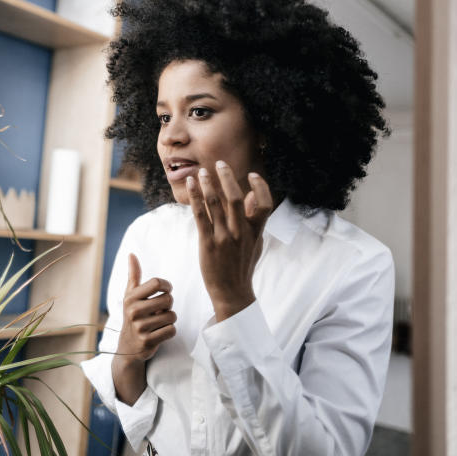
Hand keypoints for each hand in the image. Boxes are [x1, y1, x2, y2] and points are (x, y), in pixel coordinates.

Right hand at [111, 254, 175, 404]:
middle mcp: (133, 311)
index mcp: (130, 298)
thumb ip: (134, 274)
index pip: (157, 283)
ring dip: (169, 319)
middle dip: (168, 305)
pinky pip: (172, 330)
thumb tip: (131, 254)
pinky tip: (159, 333)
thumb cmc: (133, 316)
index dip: (166, 286)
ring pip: (172, 316)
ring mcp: (140, 327)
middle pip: (168, 299)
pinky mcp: (148, 341)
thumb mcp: (130, 296)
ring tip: (158, 322)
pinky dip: (169, 331)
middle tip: (159, 311)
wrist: (128, 348)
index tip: (166, 290)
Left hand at [186, 162, 273, 320]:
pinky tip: (191, 184)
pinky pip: (200, 214)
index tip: (252, 175)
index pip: (264, 204)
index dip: (261, 187)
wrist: (232, 293)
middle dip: (227, 177)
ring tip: (202, 171)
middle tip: (220, 163)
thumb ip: (253, 219)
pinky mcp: (207, 243)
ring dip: (208, 183)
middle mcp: (241, 233)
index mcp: (255, 232)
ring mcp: (224, 237)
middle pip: (235, 198)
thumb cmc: (242, 266)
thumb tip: (250, 196)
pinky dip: (195, 197)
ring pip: (215, 203)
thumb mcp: (254, 243)